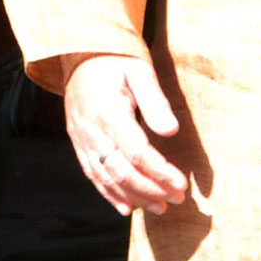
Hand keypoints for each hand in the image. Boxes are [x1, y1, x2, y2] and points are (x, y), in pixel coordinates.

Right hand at [63, 52, 188, 215]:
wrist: (80, 51)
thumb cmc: (117, 59)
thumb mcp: (140, 71)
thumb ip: (155, 101)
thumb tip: (171, 131)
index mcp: (108, 111)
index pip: (137, 152)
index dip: (160, 172)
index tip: (182, 184)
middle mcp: (91, 130)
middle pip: (121, 171)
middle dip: (151, 189)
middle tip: (177, 199)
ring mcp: (81, 138)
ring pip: (106, 178)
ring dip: (134, 197)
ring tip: (160, 208)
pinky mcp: (78, 142)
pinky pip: (92, 174)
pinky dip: (109, 194)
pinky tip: (126, 209)